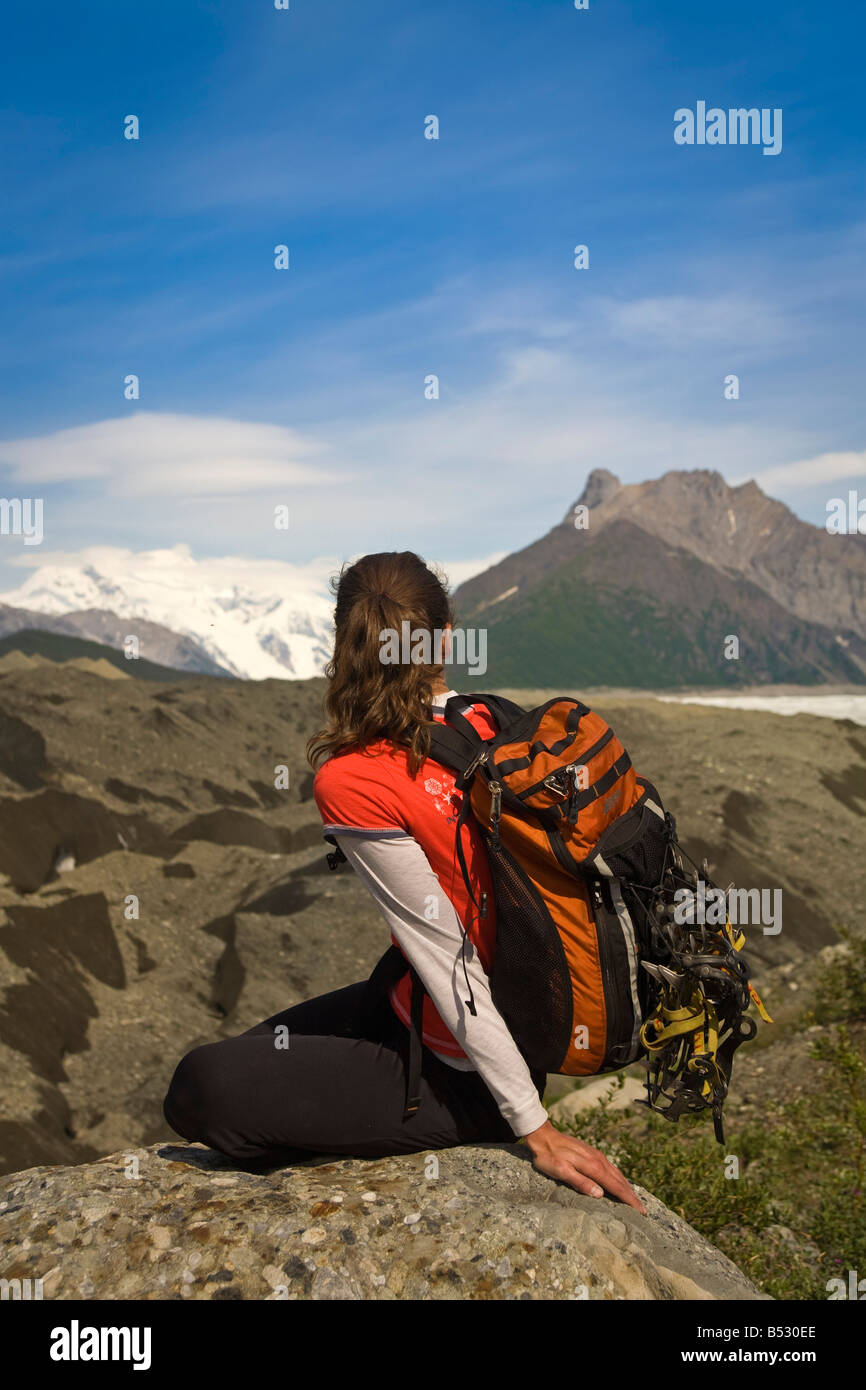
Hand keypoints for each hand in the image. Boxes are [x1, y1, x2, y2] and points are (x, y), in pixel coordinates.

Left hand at [521, 1120, 646, 1212]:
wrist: (543, 1135)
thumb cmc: (549, 1156)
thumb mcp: (561, 1171)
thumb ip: (580, 1182)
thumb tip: (600, 1194)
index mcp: (592, 1166)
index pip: (615, 1186)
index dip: (628, 1199)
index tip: (641, 1210)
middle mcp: (598, 1160)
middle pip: (620, 1180)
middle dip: (632, 1195)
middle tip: (643, 1210)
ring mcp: (596, 1155)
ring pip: (617, 1173)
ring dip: (627, 1187)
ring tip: (635, 1199)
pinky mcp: (592, 1153)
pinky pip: (611, 1168)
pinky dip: (619, 1178)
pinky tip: (619, 1182)